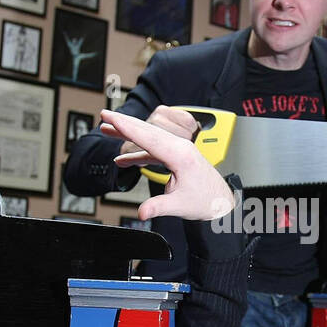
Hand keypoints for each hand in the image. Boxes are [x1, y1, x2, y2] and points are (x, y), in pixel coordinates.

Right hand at [100, 109, 233, 221]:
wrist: (222, 202)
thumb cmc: (207, 201)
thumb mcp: (181, 206)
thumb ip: (159, 207)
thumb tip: (142, 212)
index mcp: (180, 155)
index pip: (148, 137)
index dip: (127, 127)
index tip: (111, 117)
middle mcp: (180, 148)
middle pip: (147, 131)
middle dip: (124, 122)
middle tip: (104, 114)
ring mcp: (178, 151)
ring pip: (149, 138)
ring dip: (128, 134)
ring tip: (107, 130)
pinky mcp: (176, 157)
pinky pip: (153, 151)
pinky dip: (137, 153)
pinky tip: (122, 159)